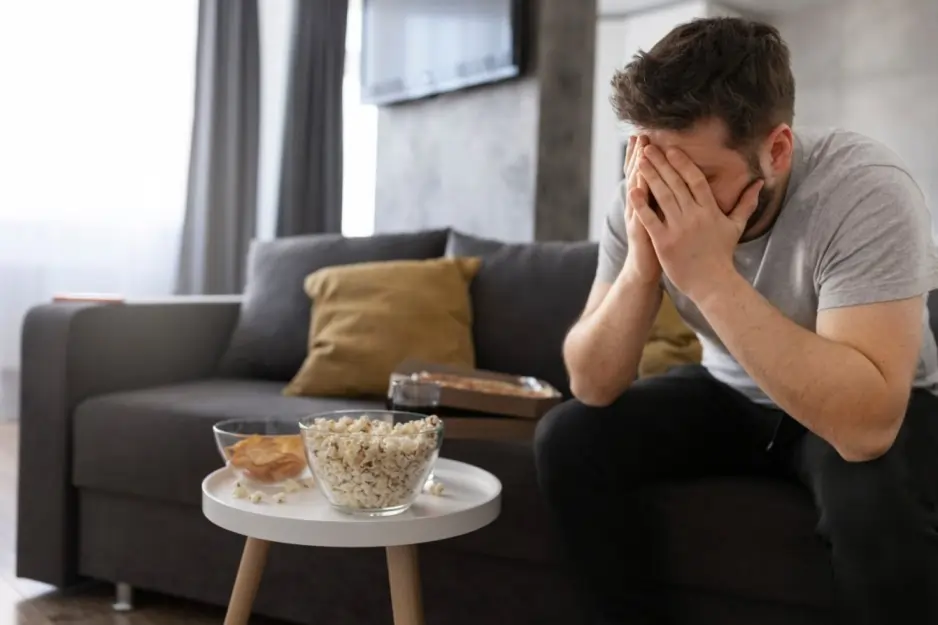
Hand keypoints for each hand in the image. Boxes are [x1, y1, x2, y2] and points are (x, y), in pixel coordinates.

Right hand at [621, 135, 661, 285]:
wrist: (645, 269)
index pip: (644, 172)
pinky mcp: (640, 231)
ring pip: (635, 190)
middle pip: (637, 175)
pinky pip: (638, 213)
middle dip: (640, 156)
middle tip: (641, 135)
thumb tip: (680, 181)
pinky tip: (635, 186)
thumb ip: (670, 199)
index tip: (645, 135)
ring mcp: (637, 217)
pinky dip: (637, 200)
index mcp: (647, 200)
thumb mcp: (664, 218)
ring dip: (637, 171)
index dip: (643, 155)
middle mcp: (638, 205)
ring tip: (639, 153)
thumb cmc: (660, 243)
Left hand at [632, 145, 762, 301]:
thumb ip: (746, 203)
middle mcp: (695, 216)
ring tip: (640, 160)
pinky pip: (650, 219)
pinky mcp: (664, 242)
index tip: (671, 149)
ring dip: (650, 176)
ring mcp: (678, 229)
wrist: (713, 284)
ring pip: (662, 196)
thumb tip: (760, 183)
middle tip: (649, 147)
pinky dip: (641, 204)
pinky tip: (631, 189)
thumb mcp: (736, 226)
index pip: (696, 180)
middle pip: (676, 183)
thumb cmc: (722, 255)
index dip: (683, 163)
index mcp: (710, 210)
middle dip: (662, 163)